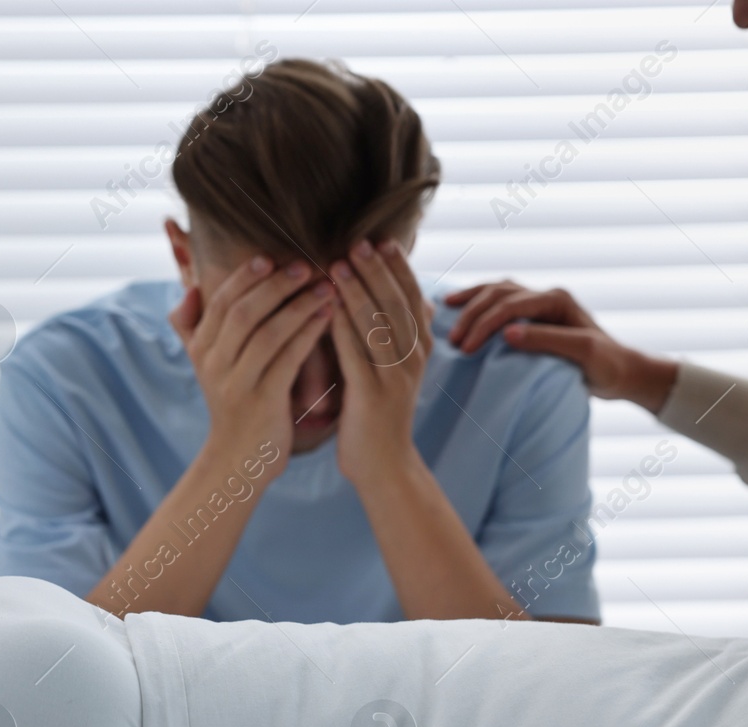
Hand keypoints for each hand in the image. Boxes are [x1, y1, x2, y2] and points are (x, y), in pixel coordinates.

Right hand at [170, 257, 335, 478]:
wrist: (238, 460)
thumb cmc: (233, 404)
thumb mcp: (205, 366)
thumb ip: (193, 328)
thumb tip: (190, 289)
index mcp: (201, 349)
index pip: (220, 302)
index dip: (244, 277)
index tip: (271, 257)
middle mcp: (214, 364)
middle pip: (243, 312)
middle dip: (276, 286)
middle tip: (305, 266)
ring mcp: (237, 384)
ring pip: (268, 333)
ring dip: (299, 306)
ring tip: (326, 287)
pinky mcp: (263, 402)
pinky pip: (288, 359)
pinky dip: (309, 334)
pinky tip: (328, 317)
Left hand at [330, 238, 433, 485]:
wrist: (384, 464)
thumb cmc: (382, 411)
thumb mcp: (399, 368)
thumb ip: (401, 333)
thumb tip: (415, 297)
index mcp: (420, 348)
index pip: (411, 297)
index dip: (397, 268)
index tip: (382, 240)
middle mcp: (413, 359)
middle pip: (396, 305)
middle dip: (377, 271)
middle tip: (359, 242)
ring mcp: (395, 378)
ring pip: (378, 325)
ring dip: (358, 292)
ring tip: (338, 264)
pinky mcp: (372, 395)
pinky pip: (356, 354)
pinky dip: (342, 328)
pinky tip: (327, 307)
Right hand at [445, 280, 676, 413]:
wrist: (623, 373)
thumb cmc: (607, 365)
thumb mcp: (582, 353)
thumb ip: (546, 340)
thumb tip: (507, 334)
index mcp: (557, 299)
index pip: (511, 304)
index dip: (485, 323)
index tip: (467, 348)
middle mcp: (547, 295)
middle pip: (499, 293)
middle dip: (472, 313)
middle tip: (454, 340)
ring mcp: (540, 303)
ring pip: (497, 290)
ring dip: (472, 300)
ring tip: (445, 307)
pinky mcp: (535, 316)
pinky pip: (501, 301)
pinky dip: (480, 301)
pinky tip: (462, 305)